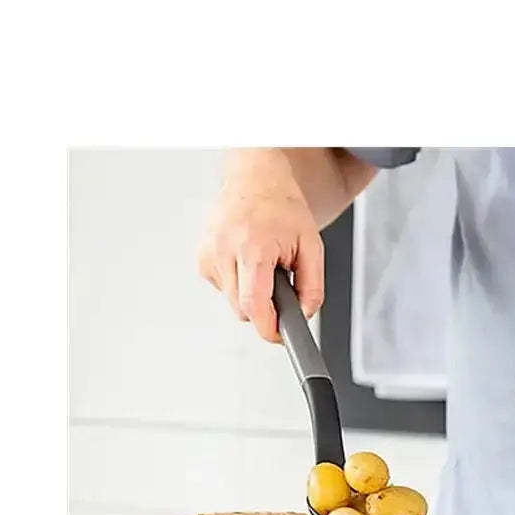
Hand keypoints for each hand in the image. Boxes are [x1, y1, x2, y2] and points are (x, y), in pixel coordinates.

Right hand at [198, 150, 324, 341]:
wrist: (256, 179)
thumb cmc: (284, 209)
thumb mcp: (311, 246)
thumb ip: (312, 286)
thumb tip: (304, 315)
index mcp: (252, 247)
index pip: (253, 305)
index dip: (268, 327)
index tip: (278, 336)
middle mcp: (224, 250)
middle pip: (242, 309)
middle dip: (264, 308)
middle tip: (280, 289)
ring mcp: (208, 253)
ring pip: (232, 301)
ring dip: (251, 293)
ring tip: (263, 265)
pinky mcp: (201, 258)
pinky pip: (224, 288)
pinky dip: (239, 282)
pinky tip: (247, 260)